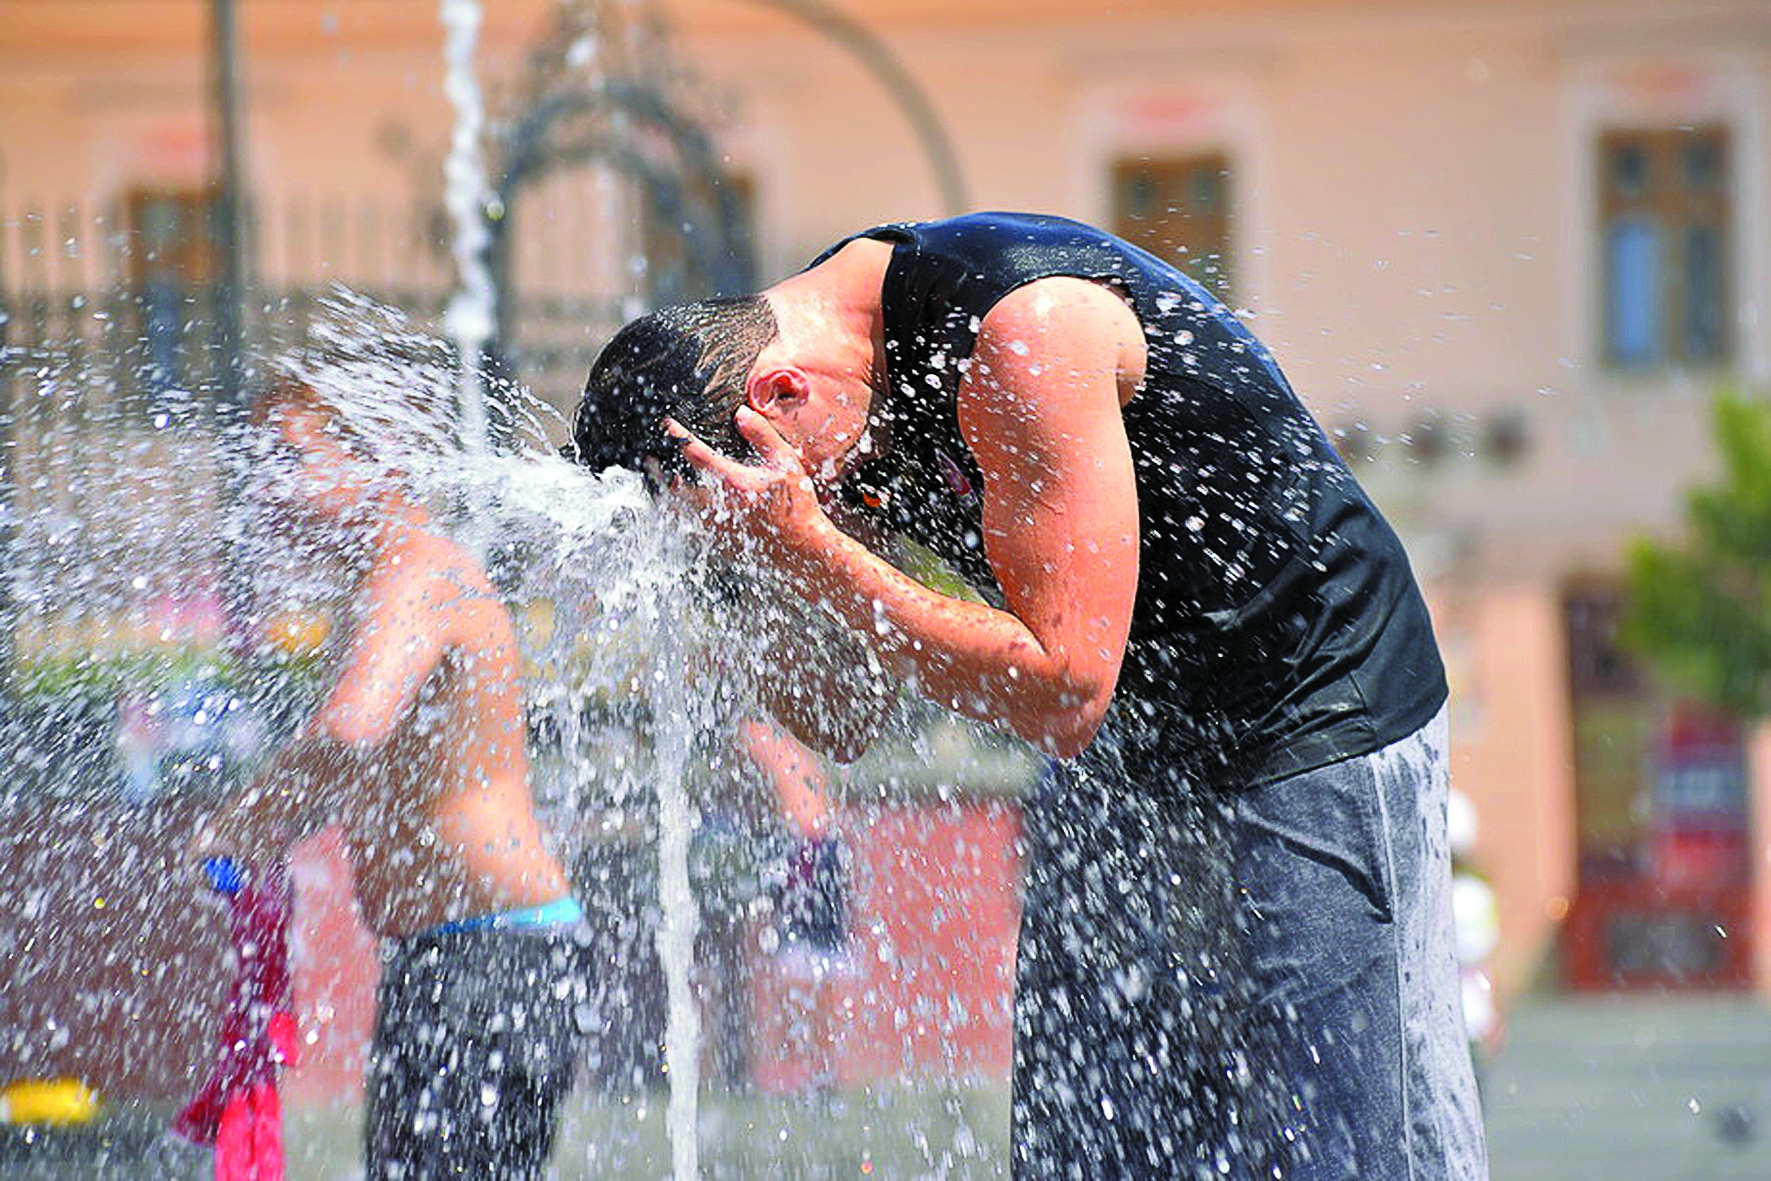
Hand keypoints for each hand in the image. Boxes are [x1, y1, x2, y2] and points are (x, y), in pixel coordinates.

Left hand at [665, 408, 836, 567]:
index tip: (666, 424)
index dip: (677, 436)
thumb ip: (762, 436)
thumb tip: (739, 413)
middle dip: (659, 471)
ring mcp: (714, 527)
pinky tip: (678, 511)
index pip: (695, 453)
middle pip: (674, 485)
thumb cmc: (796, 506)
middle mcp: (717, 505)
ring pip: (677, 510)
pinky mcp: (716, 543)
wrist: (803, 549)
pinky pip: (689, 530)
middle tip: (648, 460)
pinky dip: (679, 517)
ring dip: (666, 495)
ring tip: (658, 484)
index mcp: (732, 482)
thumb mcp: (786, 463)